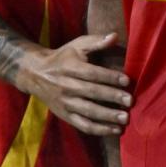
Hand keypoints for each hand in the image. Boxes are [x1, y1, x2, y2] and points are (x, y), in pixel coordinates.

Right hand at [12, 32, 133, 135]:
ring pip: (87, 112)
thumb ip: (97, 41)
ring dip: (107, 117)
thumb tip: (115, 36)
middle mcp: (66, 86)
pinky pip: (82, 125)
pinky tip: (115, 130)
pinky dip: (99, 129)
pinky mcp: (65, 115)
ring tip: (125, 119)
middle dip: (112, 97)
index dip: (109, 77)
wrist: (35, 74)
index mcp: (70, 67)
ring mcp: (65, 103)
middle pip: (91, 93)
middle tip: (130, 101)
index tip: (127, 81)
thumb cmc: (63, 57)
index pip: (92, 73)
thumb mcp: (77, 45)